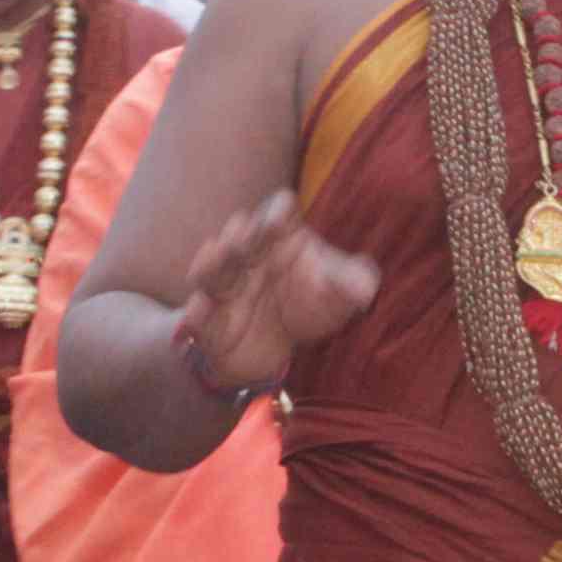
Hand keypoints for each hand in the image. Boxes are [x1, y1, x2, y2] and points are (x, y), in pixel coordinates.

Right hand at [178, 191, 378, 394]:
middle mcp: (247, 255)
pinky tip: (195, 316)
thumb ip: (349, 286)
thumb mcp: (334, 297)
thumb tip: (366, 288)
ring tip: (215, 255)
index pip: (278, 213)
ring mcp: (224, 286)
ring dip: (212, 263)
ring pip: (213, 270)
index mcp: (280, 238)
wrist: (268, 348)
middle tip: (246, 238)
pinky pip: (197, 316)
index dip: (277, 212)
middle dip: (243, 236)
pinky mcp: (208, 320)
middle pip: (241, 237)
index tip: (279, 222)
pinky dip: (195, 316)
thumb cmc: (305, 305)